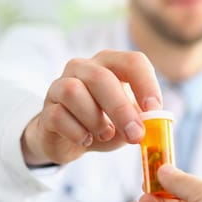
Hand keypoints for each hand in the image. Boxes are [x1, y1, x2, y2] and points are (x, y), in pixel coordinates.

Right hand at [21, 50, 161, 164]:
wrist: (71, 140)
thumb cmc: (107, 123)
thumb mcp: (130, 121)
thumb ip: (143, 119)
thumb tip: (154, 121)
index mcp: (111, 65)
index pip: (132, 61)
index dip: (146, 84)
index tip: (154, 109)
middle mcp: (84, 68)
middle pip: (101, 77)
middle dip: (121, 109)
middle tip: (135, 134)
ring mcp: (60, 86)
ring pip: (73, 91)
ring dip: (95, 119)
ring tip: (105, 134)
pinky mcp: (47, 109)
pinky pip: (58, 115)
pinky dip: (77, 132)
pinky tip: (86, 140)